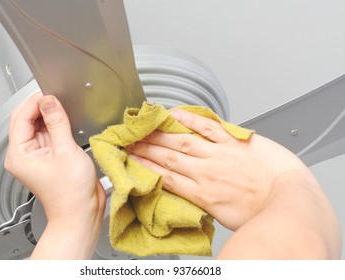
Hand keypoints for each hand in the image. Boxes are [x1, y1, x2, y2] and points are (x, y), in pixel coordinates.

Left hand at [5, 92, 105, 258]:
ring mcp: (37, 156)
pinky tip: (68, 127)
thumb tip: (50, 101)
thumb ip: (57, 122)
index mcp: (19, 154)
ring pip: (40, 126)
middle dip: (43, 108)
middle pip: (28, 120)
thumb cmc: (70, 193)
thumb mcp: (65, 151)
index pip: (21, 117)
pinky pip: (50, 135)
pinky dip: (58, 127)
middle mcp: (24, 155)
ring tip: (67, 117)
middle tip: (59, 101)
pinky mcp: (50, 157)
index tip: (50, 93)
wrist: (81, 212)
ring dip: (52, 118)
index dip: (35, 102)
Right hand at [127, 109, 310, 230]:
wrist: (289, 199)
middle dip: (146, 148)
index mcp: (203, 194)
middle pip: (168, 157)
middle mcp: (206, 172)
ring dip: (160, 134)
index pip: (166, 177)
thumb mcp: (223, 216)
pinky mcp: (233, 141)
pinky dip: (190, 119)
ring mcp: (219, 154)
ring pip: (182, 141)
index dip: (146, 167)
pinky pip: (208, 127)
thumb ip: (202, 202)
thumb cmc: (261, 212)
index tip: (132, 159)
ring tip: (144, 128)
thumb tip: (189, 194)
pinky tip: (175, 114)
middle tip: (130, 140)